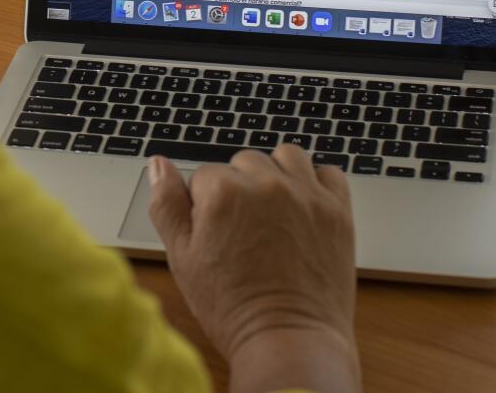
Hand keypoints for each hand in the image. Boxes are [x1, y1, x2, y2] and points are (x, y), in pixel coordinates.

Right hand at [149, 147, 359, 391]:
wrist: (288, 339)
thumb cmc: (231, 306)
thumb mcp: (182, 258)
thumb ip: (166, 204)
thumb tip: (158, 164)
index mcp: (222, 191)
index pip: (205, 175)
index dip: (206, 206)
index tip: (216, 235)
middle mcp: (265, 183)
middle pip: (244, 163)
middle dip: (240, 189)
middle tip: (243, 231)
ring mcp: (305, 194)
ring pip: (285, 157)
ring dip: (276, 175)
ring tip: (272, 213)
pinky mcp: (336, 209)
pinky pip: (327, 172)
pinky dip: (316, 184)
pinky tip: (304, 209)